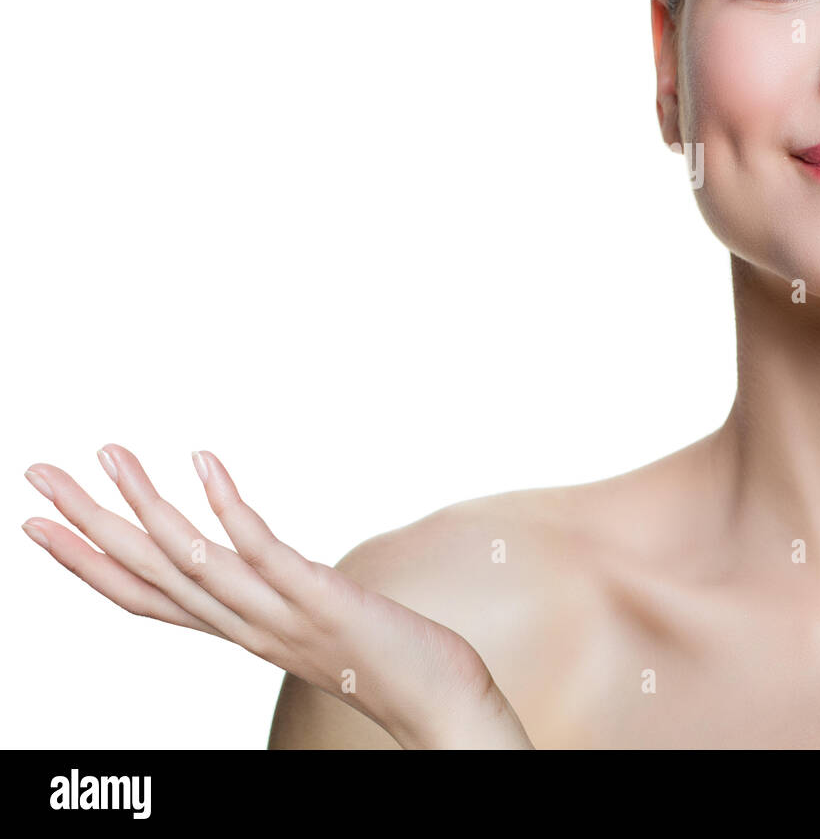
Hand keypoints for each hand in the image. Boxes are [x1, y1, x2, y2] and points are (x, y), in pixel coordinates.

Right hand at [21, 444, 532, 748]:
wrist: (441, 705)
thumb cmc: (384, 659)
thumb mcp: (314, 623)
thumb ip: (277, 597)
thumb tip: (259, 563)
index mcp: (237, 632)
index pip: (142, 599)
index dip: (85, 563)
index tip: (38, 523)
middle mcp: (244, 628)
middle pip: (146, 574)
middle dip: (86, 524)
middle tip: (36, 472)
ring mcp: (278, 615)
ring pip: (190, 560)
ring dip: (143, 506)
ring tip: (108, 453)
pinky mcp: (320, 598)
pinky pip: (261, 549)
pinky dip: (226, 505)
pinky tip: (204, 460)